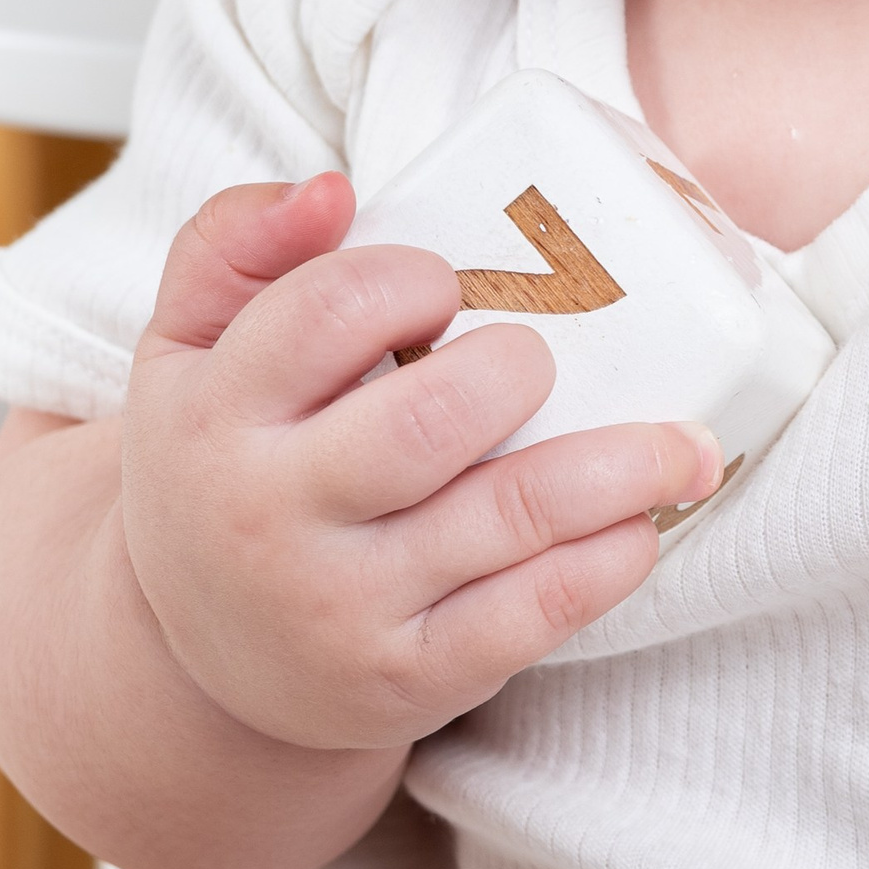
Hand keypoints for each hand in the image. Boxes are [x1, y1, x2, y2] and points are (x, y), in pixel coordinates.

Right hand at [118, 174, 716, 753]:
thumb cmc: (224, 468)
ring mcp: (340, 606)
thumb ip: (236, 242)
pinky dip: (611, 559)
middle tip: (537, 361)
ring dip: (628, 465)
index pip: (329, 311)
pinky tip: (640, 524)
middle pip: (434, 417)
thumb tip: (333, 188)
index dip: (412, 281)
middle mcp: (266, 515)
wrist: (208, 660)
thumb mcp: (186, 350)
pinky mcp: (407, 680)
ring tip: (682, 441)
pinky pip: (536, 614)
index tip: (444, 287)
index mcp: (212, 413)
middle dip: (519, 367)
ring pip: (516, 514)